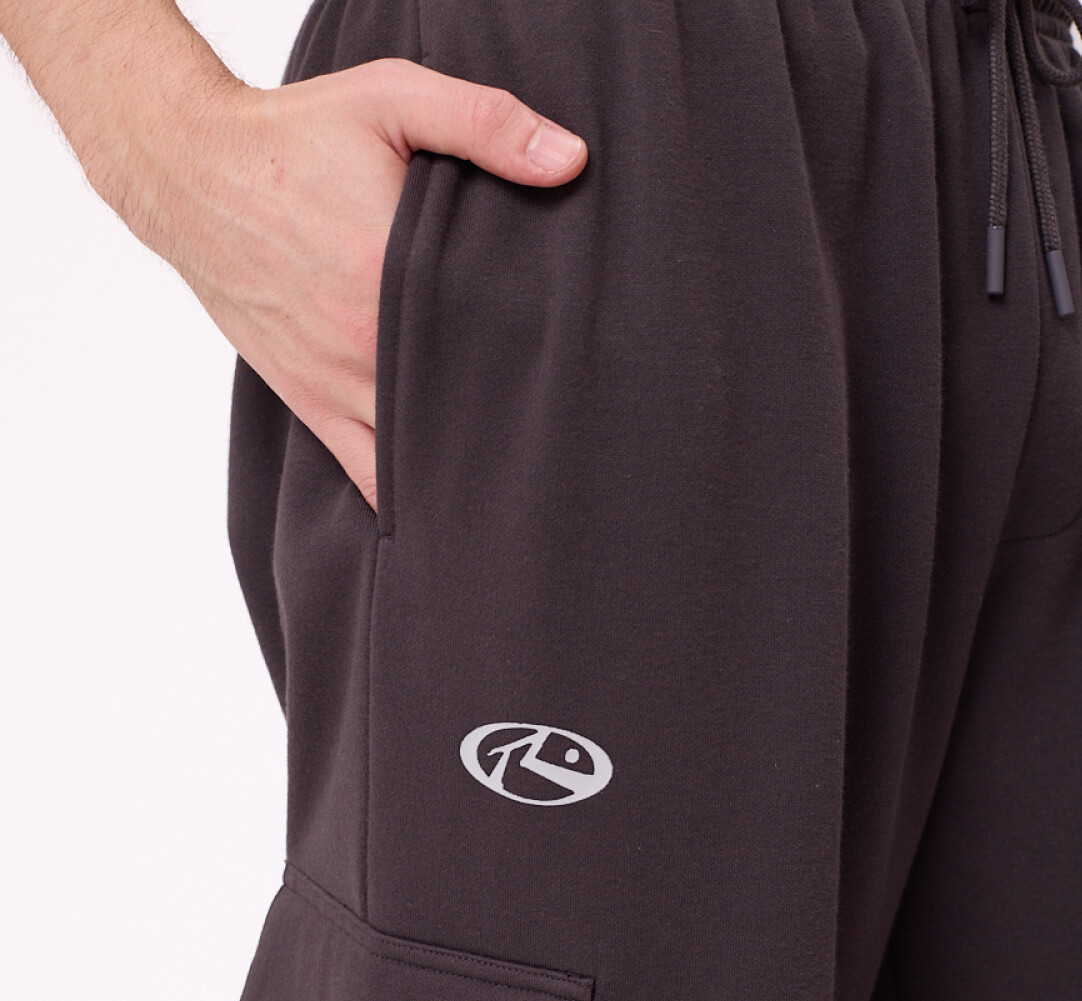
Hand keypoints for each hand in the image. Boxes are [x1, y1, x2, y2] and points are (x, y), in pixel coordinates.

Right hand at [138, 60, 587, 510]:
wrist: (190, 174)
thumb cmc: (293, 139)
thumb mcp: (390, 100)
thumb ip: (484, 121)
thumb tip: (570, 160)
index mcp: (394, 275)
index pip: (496, 341)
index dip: (549, 366)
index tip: (594, 386)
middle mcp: (368, 346)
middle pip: (464, 411)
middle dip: (518, 433)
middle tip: (575, 452)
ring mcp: (337, 385)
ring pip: (418, 459)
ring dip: (467, 476)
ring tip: (524, 498)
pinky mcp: (311, 404)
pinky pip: (366, 474)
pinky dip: (407, 501)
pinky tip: (447, 521)